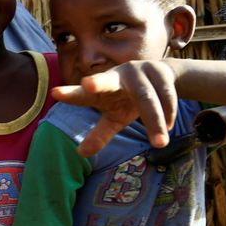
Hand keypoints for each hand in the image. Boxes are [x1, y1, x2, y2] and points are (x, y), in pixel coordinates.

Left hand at [52, 60, 177, 156]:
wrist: (164, 77)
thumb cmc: (128, 100)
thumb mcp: (115, 118)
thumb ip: (100, 134)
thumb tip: (80, 153)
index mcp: (101, 90)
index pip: (83, 95)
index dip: (70, 94)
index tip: (55, 93)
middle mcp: (116, 76)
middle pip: (108, 82)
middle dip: (98, 83)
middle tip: (88, 85)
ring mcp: (139, 71)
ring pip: (146, 99)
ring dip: (154, 121)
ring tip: (160, 143)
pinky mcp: (161, 71)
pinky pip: (166, 96)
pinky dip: (169, 114)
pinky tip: (169, 127)